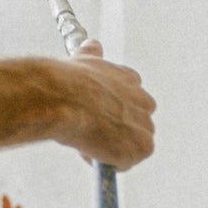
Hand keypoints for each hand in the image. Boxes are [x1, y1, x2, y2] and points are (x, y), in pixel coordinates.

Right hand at [54, 41, 155, 170]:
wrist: (63, 97)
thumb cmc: (67, 80)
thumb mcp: (82, 60)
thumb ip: (92, 55)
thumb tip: (93, 45)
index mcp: (130, 80)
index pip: (132, 99)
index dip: (115, 110)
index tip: (98, 114)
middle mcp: (143, 100)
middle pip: (138, 124)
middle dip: (119, 131)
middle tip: (92, 132)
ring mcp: (144, 125)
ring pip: (132, 145)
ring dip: (112, 148)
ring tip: (86, 141)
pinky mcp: (142, 147)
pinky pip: (125, 162)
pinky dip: (108, 162)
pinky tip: (89, 150)